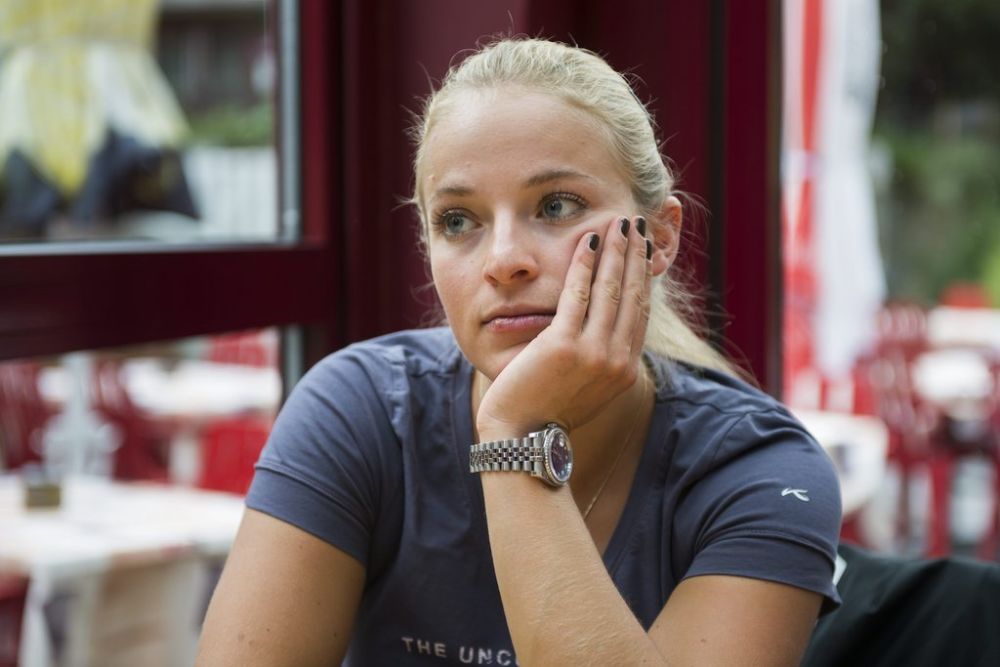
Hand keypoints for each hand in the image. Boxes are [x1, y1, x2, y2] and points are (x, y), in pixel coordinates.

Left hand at [476, 215, 651, 435]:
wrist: (520, 437)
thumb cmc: (546, 410)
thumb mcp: (586, 385)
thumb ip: (601, 357)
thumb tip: (608, 329)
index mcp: (625, 370)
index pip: (640, 312)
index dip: (643, 276)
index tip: (643, 250)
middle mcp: (617, 361)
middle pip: (632, 295)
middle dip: (635, 255)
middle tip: (636, 224)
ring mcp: (593, 354)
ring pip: (610, 290)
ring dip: (615, 250)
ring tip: (617, 223)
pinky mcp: (563, 346)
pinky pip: (577, 294)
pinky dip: (583, 263)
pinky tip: (586, 240)